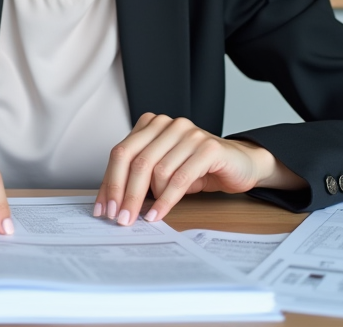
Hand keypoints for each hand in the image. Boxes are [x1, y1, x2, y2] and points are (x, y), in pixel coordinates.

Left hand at [94, 113, 294, 225]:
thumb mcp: (163, 169)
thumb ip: (139, 176)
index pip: (121, 152)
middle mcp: (168, 124)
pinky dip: (167, 200)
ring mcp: (189, 133)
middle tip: (119, 218)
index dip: (109, 182)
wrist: (240, 165)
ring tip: (146, 216)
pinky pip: (180, 178)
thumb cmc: (197, 168)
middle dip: (124, 193)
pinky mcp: (208, 148)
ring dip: (148, 199)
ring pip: (156, 170)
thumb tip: (111, 202)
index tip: (102, 208)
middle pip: (135, 160)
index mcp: (152, 124)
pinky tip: (159, 214)